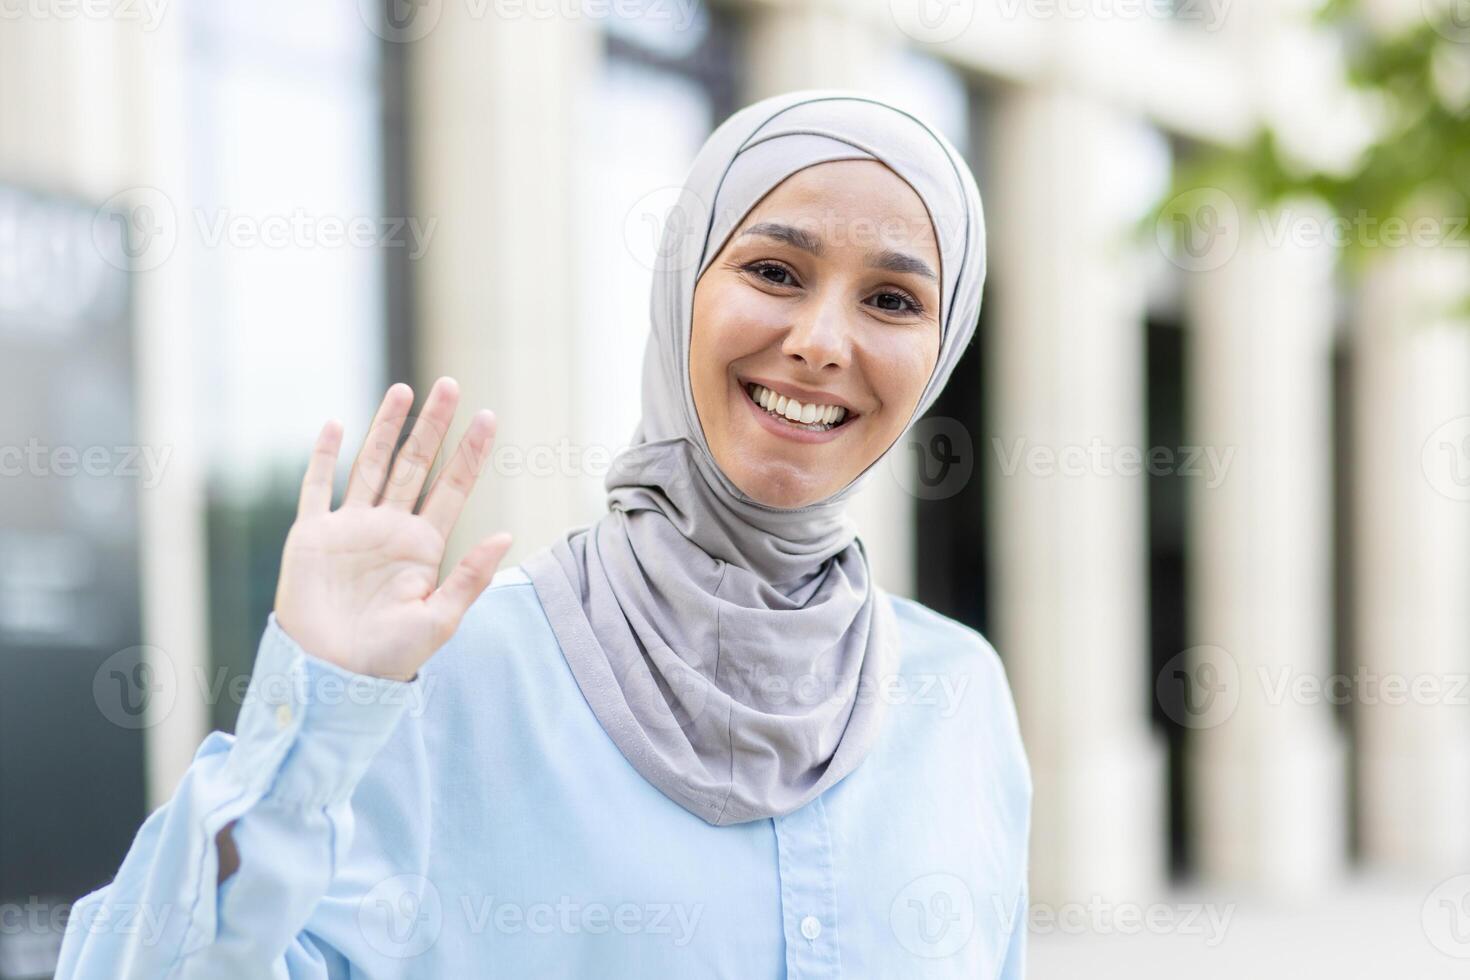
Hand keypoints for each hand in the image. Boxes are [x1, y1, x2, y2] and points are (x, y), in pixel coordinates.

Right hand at [273, 378, 511, 680]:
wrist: (330, 676)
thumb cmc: (389, 658)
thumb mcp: (439, 620)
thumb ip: (471, 577)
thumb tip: (507, 535)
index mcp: (423, 547)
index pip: (452, 488)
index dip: (469, 453)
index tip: (488, 417)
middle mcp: (389, 529)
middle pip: (414, 464)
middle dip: (433, 426)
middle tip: (451, 385)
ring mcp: (350, 529)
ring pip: (371, 465)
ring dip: (386, 427)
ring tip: (405, 391)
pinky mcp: (312, 536)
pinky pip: (317, 488)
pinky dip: (324, 456)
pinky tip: (337, 425)